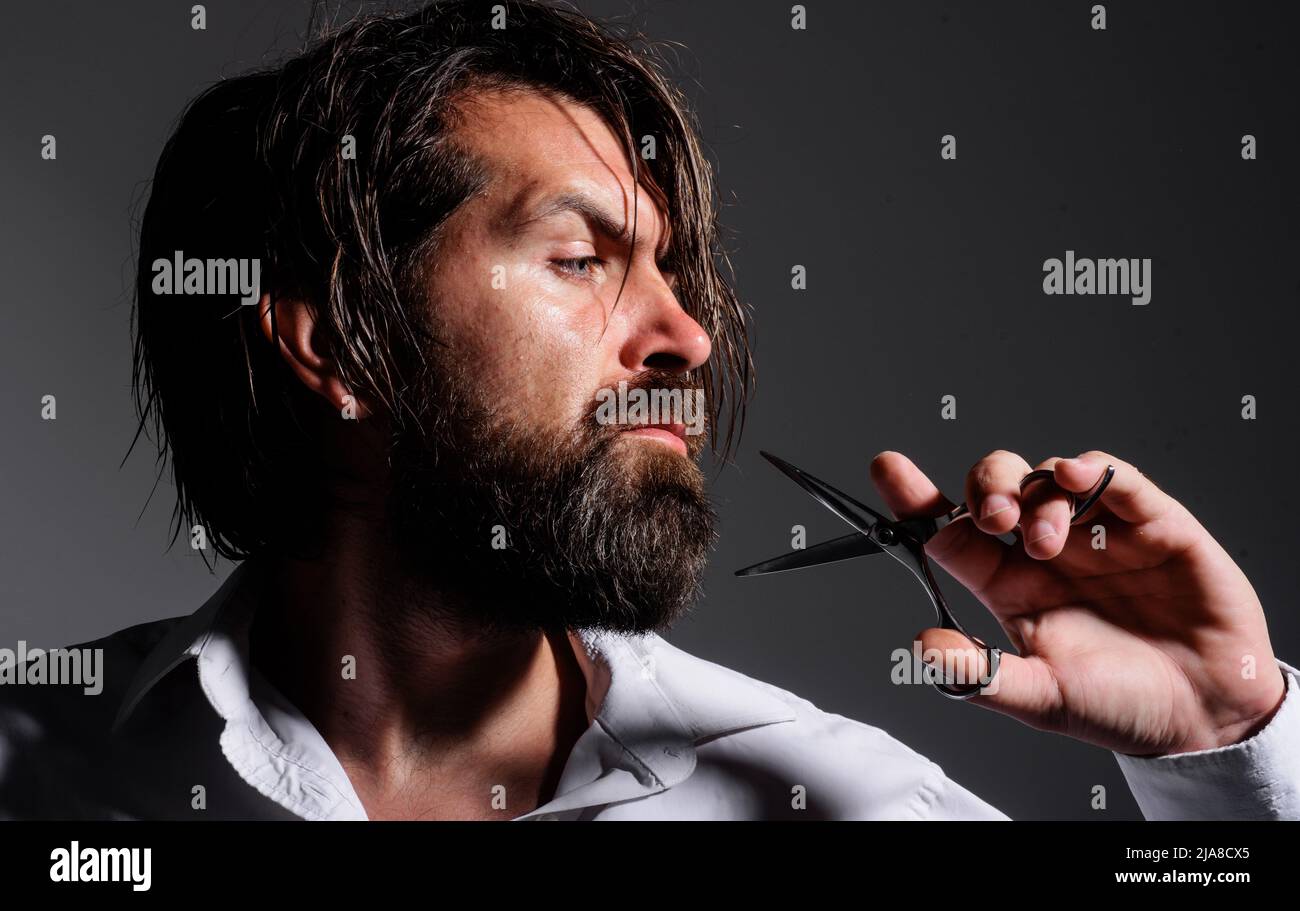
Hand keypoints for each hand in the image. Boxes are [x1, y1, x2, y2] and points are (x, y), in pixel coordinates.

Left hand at [870, 449, 1286, 755]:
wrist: (1207, 717)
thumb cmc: (1120, 705)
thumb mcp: (1041, 698)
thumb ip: (980, 673)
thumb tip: (922, 644)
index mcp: (1008, 585)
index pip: (950, 530)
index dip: (915, 497)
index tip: (887, 467)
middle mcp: (1045, 551)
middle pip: (995, 487)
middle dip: (984, 488)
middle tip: (993, 519)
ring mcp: (1097, 532)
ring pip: (1047, 478)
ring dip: (1037, 496)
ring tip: (1047, 543)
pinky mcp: (1152, 524)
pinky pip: (1116, 479)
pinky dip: (1092, 470)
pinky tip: (1078, 477)